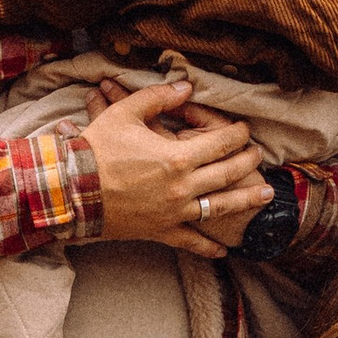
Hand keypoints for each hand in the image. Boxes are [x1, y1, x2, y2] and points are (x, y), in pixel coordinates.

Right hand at [84, 77, 267, 255]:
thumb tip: (187, 86)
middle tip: (259, 154)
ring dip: (246, 200)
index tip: (245, 128)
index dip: (238, 133)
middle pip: (227, 172)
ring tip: (266, 195)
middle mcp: (182, 187)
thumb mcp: (126, 113)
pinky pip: (191, 242)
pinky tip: (224, 251)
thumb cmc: (96, 150)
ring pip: (220, 207)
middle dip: (247, 161)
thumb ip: (159, 97)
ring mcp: (174, 212)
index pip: (222, 142)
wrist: (71, 190)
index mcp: (177, 157)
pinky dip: (209, 247)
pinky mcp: (161, 231)